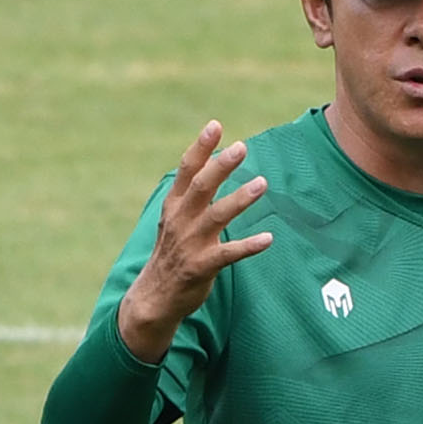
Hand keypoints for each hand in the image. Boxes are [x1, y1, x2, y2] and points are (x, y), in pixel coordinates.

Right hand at [110, 121, 272, 363]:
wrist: (154, 297)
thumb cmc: (171, 253)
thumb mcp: (173, 219)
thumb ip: (190, 193)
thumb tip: (211, 161)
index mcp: (174, 206)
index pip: (187, 171)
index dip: (201, 148)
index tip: (216, 126)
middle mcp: (180, 221)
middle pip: (201, 187)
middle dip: (221, 166)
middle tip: (242, 148)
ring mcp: (190, 244)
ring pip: (217, 216)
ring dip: (240, 199)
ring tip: (262, 183)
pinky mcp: (201, 267)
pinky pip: (229, 254)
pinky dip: (248, 246)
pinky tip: (268, 239)